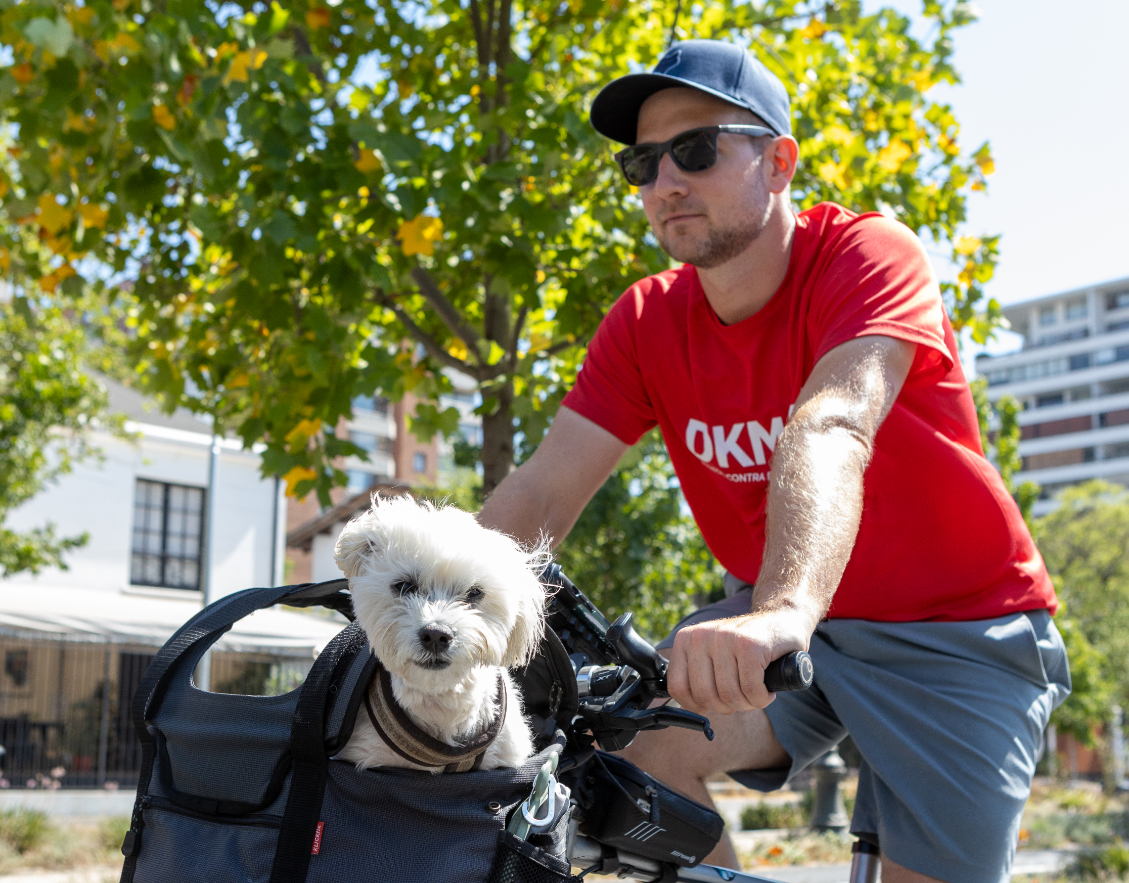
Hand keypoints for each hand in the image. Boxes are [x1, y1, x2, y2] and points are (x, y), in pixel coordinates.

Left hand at [665, 607, 812, 714]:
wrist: (783, 620)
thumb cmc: (747, 648)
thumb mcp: (712, 656)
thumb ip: (694, 675)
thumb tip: (681, 705)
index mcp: (686, 639)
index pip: (678, 688)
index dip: (698, 706)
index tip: (715, 704)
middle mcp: (701, 636)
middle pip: (706, 696)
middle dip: (728, 707)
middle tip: (742, 698)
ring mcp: (726, 638)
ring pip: (730, 695)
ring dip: (748, 704)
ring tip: (756, 691)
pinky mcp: (751, 645)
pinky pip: (751, 690)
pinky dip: (762, 698)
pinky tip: (767, 690)